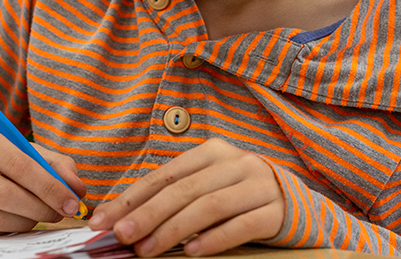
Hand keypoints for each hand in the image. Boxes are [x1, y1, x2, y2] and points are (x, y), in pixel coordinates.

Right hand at [0, 123, 85, 234]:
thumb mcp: (20, 151)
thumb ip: (53, 164)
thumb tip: (77, 189)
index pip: (19, 165)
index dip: (49, 186)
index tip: (72, 201)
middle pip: (7, 195)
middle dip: (41, 208)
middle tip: (60, 213)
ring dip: (27, 221)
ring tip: (37, 214)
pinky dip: (7, 229)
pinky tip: (13, 218)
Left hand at [87, 138, 284, 256]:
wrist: (298, 207)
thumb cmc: (240, 198)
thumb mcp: (207, 187)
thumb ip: (172, 197)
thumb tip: (122, 217)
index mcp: (211, 152)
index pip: (163, 175)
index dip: (130, 197)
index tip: (103, 219)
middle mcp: (235, 162)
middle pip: (183, 190)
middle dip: (147, 214)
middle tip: (121, 235)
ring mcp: (258, 185)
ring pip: (208, 206)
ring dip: (173, 230)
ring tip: (148, 250)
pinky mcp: (276, 211)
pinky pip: (241, 225)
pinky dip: (214, 239)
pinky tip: (191, 252)